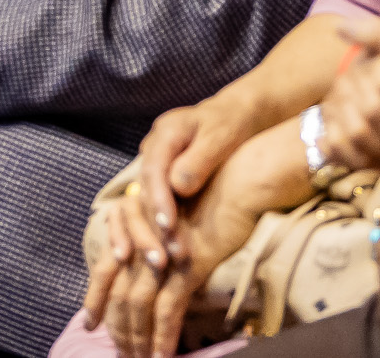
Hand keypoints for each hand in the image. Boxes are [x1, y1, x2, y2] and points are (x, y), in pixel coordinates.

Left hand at [88, 121, 310, 357]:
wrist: (236, 181)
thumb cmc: (212, 195)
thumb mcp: (176, 216)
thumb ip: (159, 239)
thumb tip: (154, 267)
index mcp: (132, 225)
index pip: (105, 268)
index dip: (95, 298)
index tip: (91, 323)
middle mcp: (140, 239)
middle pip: (118, 293)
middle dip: (118, 329)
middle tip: (121, 354)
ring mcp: (161, 253)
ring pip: (138, 305)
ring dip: (138, 339)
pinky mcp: (186, 266)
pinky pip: (168, 308)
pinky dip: (163, 335)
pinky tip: (163, 355)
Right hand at [120, 92, 266, 268]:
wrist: (238, 116)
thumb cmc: (233, 125)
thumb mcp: (222, 136)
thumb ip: (200, 160)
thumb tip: (178, 187)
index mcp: (165, 133)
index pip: (154, 170)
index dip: (158, 200)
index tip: (168, 227)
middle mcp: (153, 149)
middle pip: (142, 190)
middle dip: (149, 225)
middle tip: (160, 257)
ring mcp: (156, 164)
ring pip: (141, 202)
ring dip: (147, 233)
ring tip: (158, 263)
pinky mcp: (163, 179)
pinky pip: (150, 206)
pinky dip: (150, 230)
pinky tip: (153, 254)